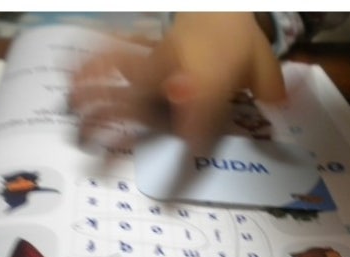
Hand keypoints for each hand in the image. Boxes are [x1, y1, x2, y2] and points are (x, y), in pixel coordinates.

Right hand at [70, 12, 285, 149]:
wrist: (218, 8)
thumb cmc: (241, 44)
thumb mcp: (264, 67)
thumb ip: (271, 95)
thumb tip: (280, 115)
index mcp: (209, 76)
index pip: (198, 109)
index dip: (191, 130)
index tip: (185, 149)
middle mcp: (176, 73)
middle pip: (147, 98)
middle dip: (124, 121)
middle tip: (98, 149)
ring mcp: (156, 65)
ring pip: (122, 81)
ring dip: (95, 99)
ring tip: (71, 117)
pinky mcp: (145, 60)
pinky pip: (114, 63)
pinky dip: (91, 70)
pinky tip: (69, 79)